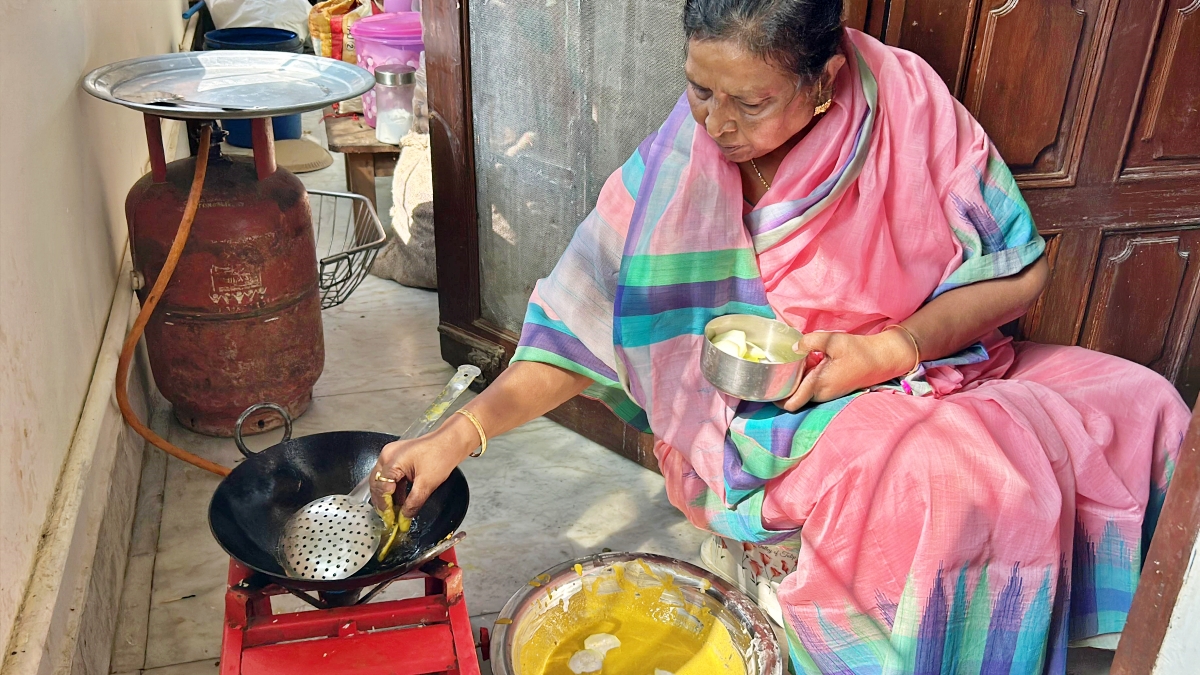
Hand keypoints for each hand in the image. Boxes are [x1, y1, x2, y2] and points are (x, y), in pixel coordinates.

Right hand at [370, 420, 476, 516]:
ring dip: (388, 497)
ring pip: (383, 481)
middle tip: (390, 519)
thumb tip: (403, 520)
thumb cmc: (441, 455)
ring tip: (394, 513)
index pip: (381, 488)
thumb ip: (412, 504)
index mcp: (391, 460)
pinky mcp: (398, 457)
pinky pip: (391, 476)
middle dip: (383, 503)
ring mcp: (391, 455)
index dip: (385, 506)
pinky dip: (394, 490)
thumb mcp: (426, 485)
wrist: (452, 442)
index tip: (390, 520)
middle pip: (378, 484)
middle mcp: (387, 456)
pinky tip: (399, 502)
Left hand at [775, 329, 914, 411]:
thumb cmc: (858, 351)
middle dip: (782, 387)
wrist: (881, 359)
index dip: (776, 397)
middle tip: (775, 369)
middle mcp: (820, 394)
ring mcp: (826, 393)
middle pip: (792, 398)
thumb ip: (811, 341)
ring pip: (801, 393)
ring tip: (789, 364)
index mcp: (818, 384)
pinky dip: (804, 379)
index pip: (790, 403)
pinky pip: (811, 388)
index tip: (767, 383)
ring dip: (794, 382)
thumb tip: (793, 347)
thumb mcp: (834, 340)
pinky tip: (805, 363)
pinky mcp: (830, 389)